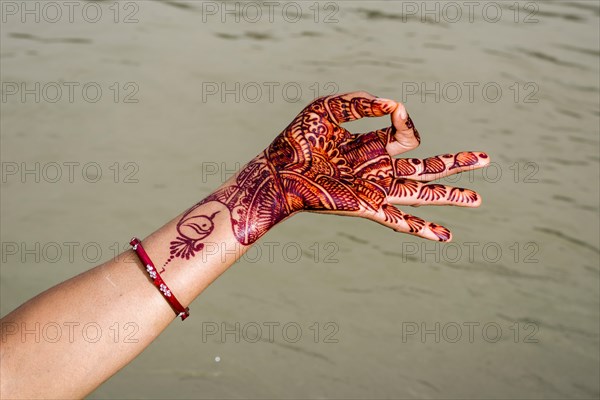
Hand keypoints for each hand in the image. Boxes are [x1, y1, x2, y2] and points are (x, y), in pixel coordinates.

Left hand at [167, 91, 489, 265]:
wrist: (276, 171)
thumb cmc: (296, 140)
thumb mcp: (327, 108)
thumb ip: (361, 102)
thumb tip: (395, 105)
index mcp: (370, 145)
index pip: (406, 134)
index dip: (407, 121)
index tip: (395, 111)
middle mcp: (378, 169)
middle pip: (426, 167)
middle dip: (456, 164)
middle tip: (486, 160)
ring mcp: (374, 190)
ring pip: (421, 193)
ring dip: (450, 196)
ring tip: (477, 199)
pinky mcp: (366, 207)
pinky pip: (400, 220)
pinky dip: (423, 228)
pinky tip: (446, 236)